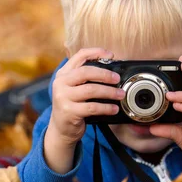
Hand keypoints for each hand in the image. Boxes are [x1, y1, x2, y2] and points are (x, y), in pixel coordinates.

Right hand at [44, 48, 124, 172]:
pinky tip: (114, 109)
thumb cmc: (73, 106)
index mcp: (63, 74)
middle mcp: (61, 83)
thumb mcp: (75, 89)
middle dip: (105, 74)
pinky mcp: (69, 111)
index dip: (96, 52)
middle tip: (118, 79)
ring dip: (109, 92)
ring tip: (120, 95)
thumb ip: (86, 79)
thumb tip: (112, 72)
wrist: (61, 129)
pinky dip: (106, 108)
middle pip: (86, 72)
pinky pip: (92, 107)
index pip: (79, 56)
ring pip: (91, 90)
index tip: (111, 55)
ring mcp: (63, 97)